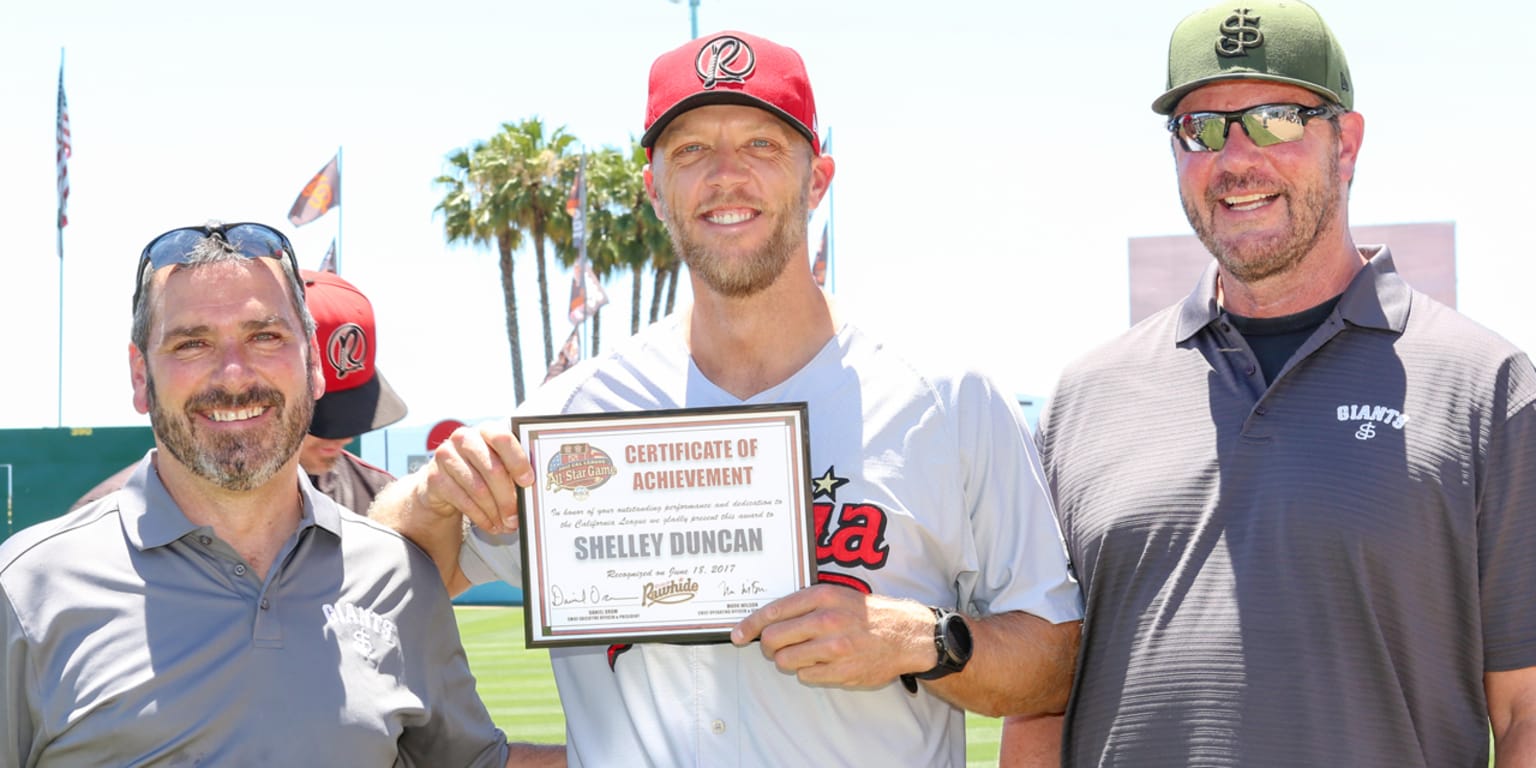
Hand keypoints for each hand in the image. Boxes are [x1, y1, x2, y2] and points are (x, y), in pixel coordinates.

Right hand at [418, 420, 534, 534]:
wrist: (443, 480)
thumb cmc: (480, 470)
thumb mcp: (497, 463)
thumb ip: (513, 470)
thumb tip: (532, 493)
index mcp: (486, 429)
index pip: (503, 438)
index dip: (518, 461)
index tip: (528, 482)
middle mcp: (464, 438)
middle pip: (493, 469)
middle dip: (508, 498)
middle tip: (516, 517)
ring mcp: (446, 456)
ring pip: (478, 488)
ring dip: (495, 511)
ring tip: (505, 524)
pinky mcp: (435, 477)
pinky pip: (463, 501)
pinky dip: (480, 517)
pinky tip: (490, 524)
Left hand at [730, 584, 935, 688]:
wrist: (905, 634)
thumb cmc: (866, 614)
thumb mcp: (836, 595)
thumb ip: (802, 604)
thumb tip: (764, 620)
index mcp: (822, 597)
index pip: (773, 612)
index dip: (749, 626)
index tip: (737, 634)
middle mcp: (826, 620)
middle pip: (773, 639)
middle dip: (767, 645)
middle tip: (773, 646)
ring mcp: (834, 648)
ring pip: (785, 661)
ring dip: (787, 659)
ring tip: (802, 653)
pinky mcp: (841, 671)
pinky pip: (805, 675)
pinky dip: (807, 671)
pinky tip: (821, 662)